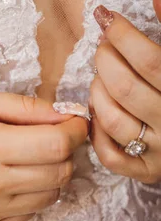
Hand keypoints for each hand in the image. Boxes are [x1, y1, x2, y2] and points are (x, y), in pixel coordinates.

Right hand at [0, 88, 88, 220]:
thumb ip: (21, 107)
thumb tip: (64, 116)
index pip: (57, 144)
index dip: (75, 131)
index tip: (71, 122)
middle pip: (59, 173)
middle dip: (64, 152)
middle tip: (47, 139)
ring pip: (49, 197)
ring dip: (47, 176)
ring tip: (24, 161)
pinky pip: (26, 216)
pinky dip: (27, 197)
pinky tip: (5, 182)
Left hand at [89, 5, 160, 183]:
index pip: (149, 61)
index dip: (122, 36)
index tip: (105, 18)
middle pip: (125, 88)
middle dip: (105, 61)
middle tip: (103, 49)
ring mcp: (160, 151)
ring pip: (112, 119)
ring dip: (96, 93)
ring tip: (100, 78)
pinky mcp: (146, 172)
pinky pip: (110, 155)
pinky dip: (97, 133)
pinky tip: (100, 113)